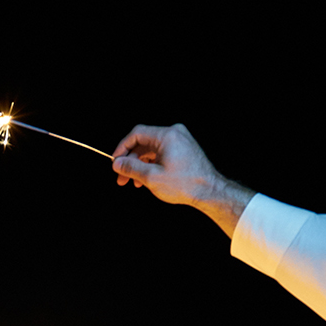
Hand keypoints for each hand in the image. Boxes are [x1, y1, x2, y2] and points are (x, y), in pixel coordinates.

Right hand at [111, 123, 252, 236]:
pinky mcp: (184, 149)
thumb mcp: (152, 177)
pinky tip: (147, 179)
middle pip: (144, 143)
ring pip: (152, 150)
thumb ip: (131, 168)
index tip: (115, 162)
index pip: (137, 134)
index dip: (122, 147)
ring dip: (140, 165)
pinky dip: (152, 164)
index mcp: (167, 135)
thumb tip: (117, 163)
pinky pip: (161, 153)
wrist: (210, 191)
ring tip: (134, 183)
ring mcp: (180, 141)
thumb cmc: (185, 184)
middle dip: (131, 161)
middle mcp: (174, 133)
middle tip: (122, 178)